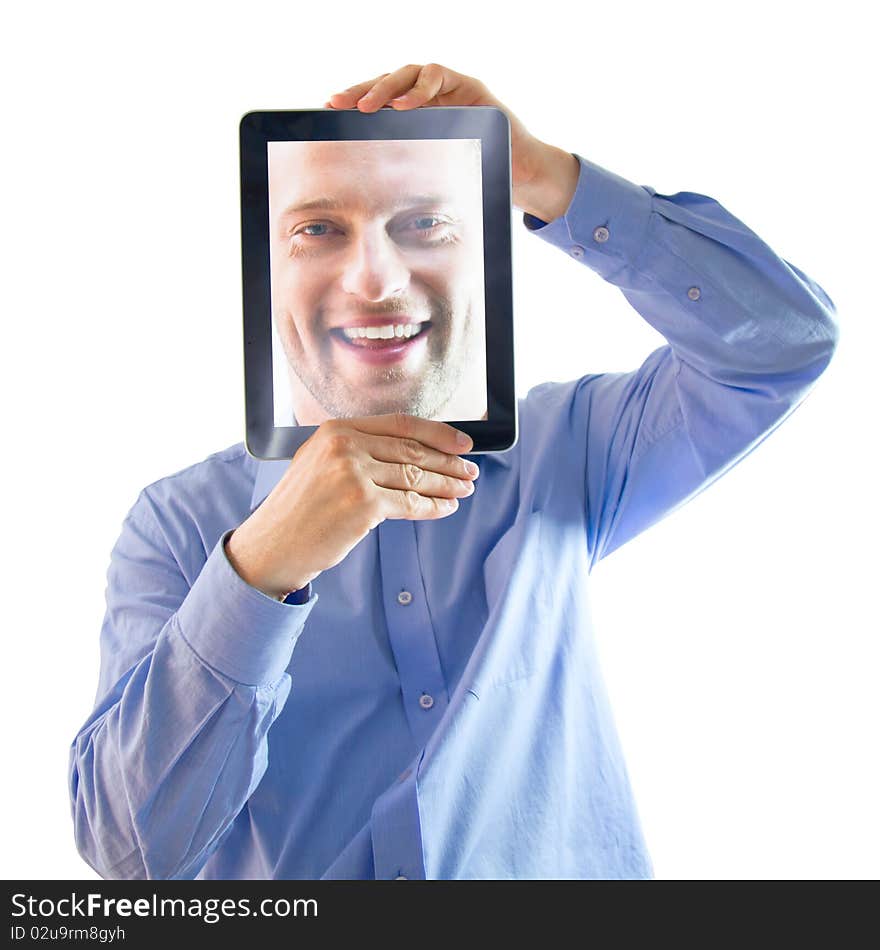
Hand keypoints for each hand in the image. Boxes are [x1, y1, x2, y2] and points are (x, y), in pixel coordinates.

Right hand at [225, 414, 479, 598]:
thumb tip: (410, 454)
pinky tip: (446, 507)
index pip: (399, 424)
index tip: (461, 442)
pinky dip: (433, 507)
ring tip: (464, 489)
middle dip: (448, 461)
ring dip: (446, 484)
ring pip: (415, 476)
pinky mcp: (363, 504)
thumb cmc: (299, 510)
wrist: (274, 544)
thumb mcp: (321, 464)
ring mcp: (353, 474)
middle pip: (411, 450)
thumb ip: (358, 451)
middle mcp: (344, 446)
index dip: (437, 433)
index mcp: (336, 429)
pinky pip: (410, 503)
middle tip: (470, 470)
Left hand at [324, 63, 579, 221]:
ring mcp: (447, 89)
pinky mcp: (466, 84)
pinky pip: (437, 76)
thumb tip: (362, 210)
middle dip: (359, 94)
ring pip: (406, 74)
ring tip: (367, 106)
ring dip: (384, 88)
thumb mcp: (430, 181)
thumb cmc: (475, 183)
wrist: (519, 177)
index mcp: (413, 120)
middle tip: (337, 105)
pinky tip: (404, 104)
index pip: (375, 105)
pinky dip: (419, 88)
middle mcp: (427, 99)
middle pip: (384, 85)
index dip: (351, 107)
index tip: (326, 116)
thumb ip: (403, 179)